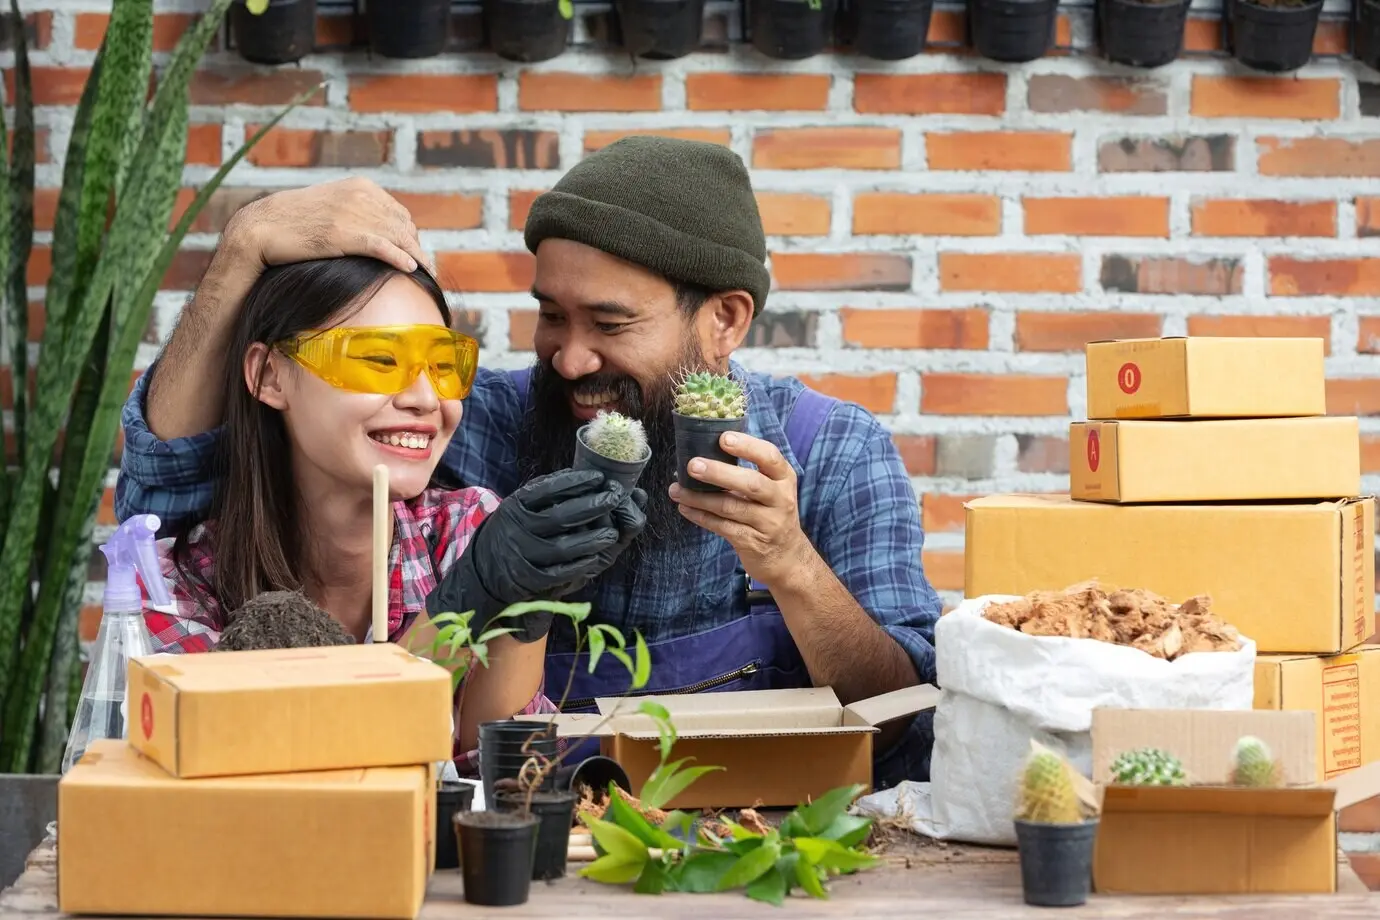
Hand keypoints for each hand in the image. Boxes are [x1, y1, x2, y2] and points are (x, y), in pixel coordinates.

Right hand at [219, 177, 430, 279]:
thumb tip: (377, 228)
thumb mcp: (331, 206)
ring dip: (417, 256)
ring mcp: (352, 214)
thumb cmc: (295, 221)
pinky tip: (411, 269)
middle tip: (427, 266)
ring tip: (427, 272)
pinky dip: (400, 258)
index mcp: (361, 186)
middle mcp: (361, 195)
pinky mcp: (344, 234)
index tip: (415, 251)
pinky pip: (382, 247)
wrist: (262, 226)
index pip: (399, 212)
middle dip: (417, 247)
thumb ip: (356, 211)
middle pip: (403, 225)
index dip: (410, 234)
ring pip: (398, 237)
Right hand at [425, 470, 637, 641]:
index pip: (547, 489)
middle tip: (615, 497)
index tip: (599, 477)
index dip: (575, 482)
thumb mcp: (521, 505)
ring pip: (563, 547)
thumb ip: (547, 491)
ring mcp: (523, 555)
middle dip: (592, 506)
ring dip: (592, 539)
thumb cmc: (514, 529)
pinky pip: (560, 572)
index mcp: (515, 506)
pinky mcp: (530, 579)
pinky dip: (581, 564)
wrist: (485, 569)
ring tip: (612, 532)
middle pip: (560, 517)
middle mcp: (517, 529)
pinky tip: (598, 556)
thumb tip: (582, 474)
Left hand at [669, 431, 809, 586]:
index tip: (723, 438)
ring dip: (700, 497)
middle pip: (750, 483)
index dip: (747, 446)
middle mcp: (780, 499)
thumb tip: (705, 451)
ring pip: (731, 507)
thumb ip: (749, 471)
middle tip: (692, 465)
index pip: (769, 456)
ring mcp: (768, 523)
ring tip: (676, 490)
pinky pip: (723, 527)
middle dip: (719, 473)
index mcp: (783, 478)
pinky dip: (701, 517)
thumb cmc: (771, 513)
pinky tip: (685, 508)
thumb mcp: (771, 489)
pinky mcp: (753, 542)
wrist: (787, 557)